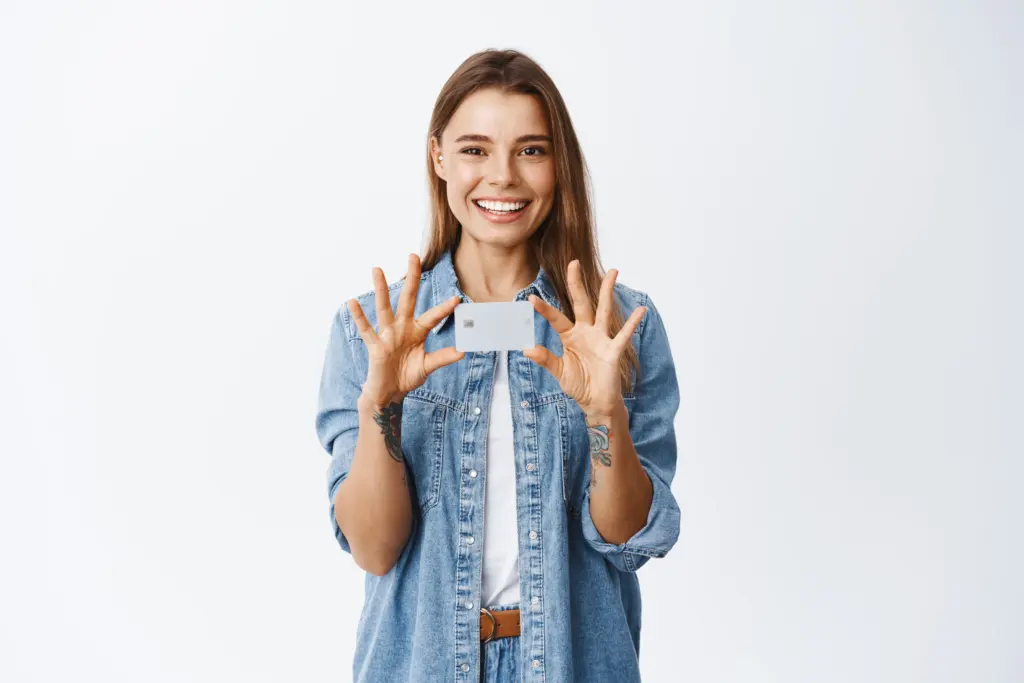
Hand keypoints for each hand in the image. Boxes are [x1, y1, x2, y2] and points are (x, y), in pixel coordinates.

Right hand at [348, 254, 464, 406]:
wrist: (389, 393)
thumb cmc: (407, 376)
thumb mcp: (427, 366)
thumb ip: (443, 357)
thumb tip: (463, 351)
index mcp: (417, 332)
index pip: (432, 316)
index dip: (444, 309)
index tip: (457, 300)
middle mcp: (402, 328)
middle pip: (408, 299)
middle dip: (412, 278)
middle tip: (413, 256)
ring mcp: (387, 335)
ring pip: (384, 308)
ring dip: (380, 289)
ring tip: (377, 269)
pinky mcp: (375, 346)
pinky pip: (366, 329)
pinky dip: (359, 316)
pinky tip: (352, 302)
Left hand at [523, 260, 645, 415]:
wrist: (596, 403)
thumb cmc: (579, 385)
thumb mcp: (559, 372)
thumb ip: (545, 359)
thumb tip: (526, 349)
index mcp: (570, 336)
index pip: (556, 319)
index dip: (544, 309)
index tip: (531, 298)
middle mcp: (586, 332)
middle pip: (581, 303)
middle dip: (577, 284)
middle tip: (573, 263)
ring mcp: (601, 339)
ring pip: (604, 310)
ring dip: (607, 291)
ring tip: (613, 271)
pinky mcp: (613, 351)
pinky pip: (623, 335)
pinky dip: (632, 323)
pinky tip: (640, 310)